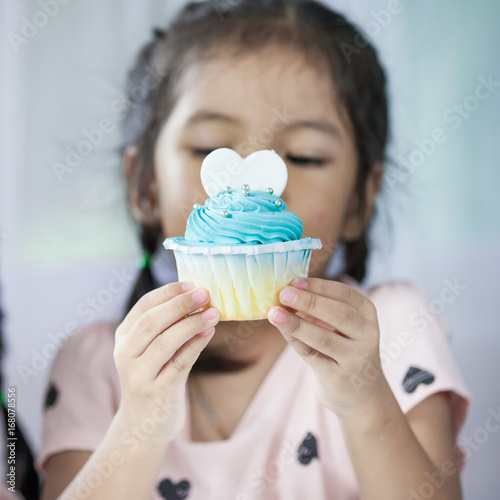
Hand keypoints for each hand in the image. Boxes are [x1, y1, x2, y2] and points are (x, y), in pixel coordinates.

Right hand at [113, 281, 220, 443]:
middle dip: (180, 304)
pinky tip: (209, 332)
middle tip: (204, 293)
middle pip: (152, 322)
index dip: (168, 292)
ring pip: (166, 342)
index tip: (191, 283)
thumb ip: (165, 326)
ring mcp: (140, 375)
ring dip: (192, 324)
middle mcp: (126, 355)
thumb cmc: (153, 376)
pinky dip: (196, 345)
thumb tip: (197, 298)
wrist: (144, 423)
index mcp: (123, 337)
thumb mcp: (149, 350)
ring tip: (213, 313)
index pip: (143, 306)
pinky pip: (180, 363)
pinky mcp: (158, 392)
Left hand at [268, 277, 385, 416]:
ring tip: (275, 313)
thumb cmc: (345, 349)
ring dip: (296, 324)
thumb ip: (320, 309)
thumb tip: (287, 291)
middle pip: (338, 314)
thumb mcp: (343, 325)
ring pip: (324, 337)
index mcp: (367, 314)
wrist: (361, 394)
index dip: (319, 286)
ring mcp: (355, 357)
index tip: (295, 280)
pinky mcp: (338, 376)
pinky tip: (281, 329)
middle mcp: (367, 334)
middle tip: (284, 293)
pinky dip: (295, 340)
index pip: (345, 294)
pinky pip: (313, 355)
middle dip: (309, 301)